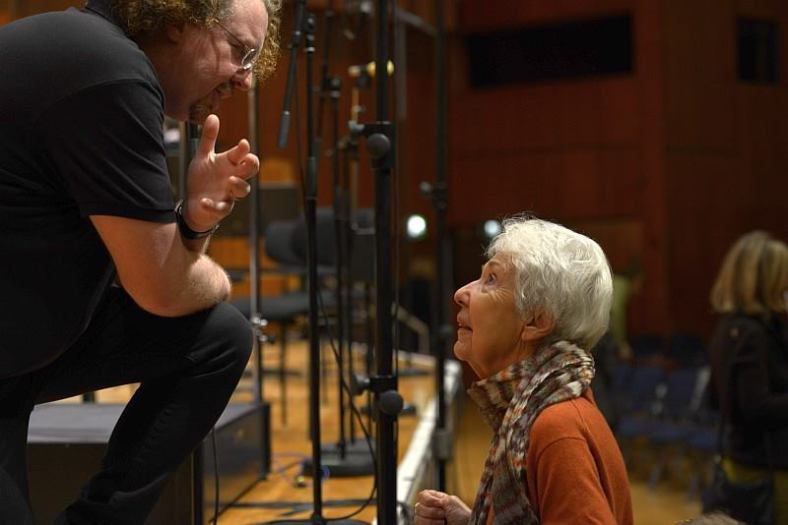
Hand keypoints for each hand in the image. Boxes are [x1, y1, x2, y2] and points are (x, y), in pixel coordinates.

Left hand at [183, 114, 259, 230]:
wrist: (193, 203)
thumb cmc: (203, 179)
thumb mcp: (203, 156)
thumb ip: (209, 138)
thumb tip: (213, 116)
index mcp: (230, 164)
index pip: (243, 155)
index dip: (244, 150)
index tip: (243, 143)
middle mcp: (233, 178)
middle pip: (250, 172)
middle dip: (251, 166)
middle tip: (249, 160)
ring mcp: (229, 194)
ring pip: (242, 191)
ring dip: (238, 185)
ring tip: (230, 180)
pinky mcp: (220, 209)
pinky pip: (221, 208)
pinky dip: (213, 205)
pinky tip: (204, 201)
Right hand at [414, 490, 470, 524]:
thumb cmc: (462, 516)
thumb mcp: (451, 501)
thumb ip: (436, 497)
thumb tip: (423, 496)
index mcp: (434, 499)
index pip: (422, 495)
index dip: (429, 500)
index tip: (440, 504)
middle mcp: (428, 509)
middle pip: (419, 507)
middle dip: (433, 512)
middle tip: (445, 515)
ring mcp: (426, 520)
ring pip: (418, 518)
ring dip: (433, 521)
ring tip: (444, 522)